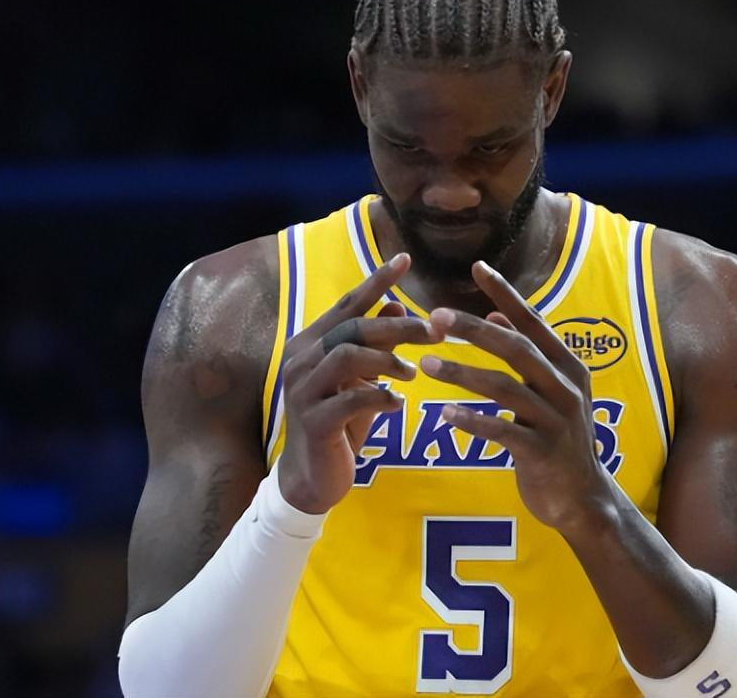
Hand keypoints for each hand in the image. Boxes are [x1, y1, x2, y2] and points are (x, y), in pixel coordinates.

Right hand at [278, 254, 442, 513]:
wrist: (312, 477)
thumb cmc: (339, 424)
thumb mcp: (360, 380)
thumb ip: (374, 344)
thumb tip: (396, 305)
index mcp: (310, 344)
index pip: (346, 304)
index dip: (376, 281)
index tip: (405, 259)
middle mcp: (300, 360)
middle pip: (352, 328)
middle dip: (398, 326)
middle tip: (436, 331)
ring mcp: (302, 390)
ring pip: (348, 356)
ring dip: (388, 361)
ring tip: (413, 373)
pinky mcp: (313, 421)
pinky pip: (350, 399)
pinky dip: (380, 397)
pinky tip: (398, 404)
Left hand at [419, 261, 613, 532]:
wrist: (583, 499)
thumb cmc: (555, 437)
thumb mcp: (547, 390)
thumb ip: (526, 354)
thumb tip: (495, 313)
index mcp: (567, 366)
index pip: (533, 321)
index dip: (505, 293)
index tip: (477, 268)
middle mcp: (565, 387)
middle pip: (516, 348)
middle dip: (474, 331)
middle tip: (436, 318)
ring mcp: (557, 420)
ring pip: (505, 388)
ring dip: (462, 373)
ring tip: (427, 364)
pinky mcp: (543, 452)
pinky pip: (503, 431)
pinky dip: (473, 421)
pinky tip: (445, 414)